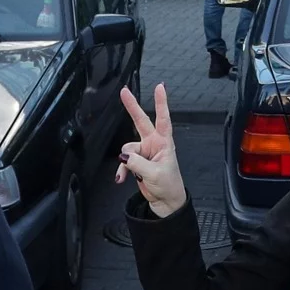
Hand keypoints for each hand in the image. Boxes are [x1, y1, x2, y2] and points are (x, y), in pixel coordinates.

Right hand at [117, 85, 186, 217]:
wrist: (165, 202)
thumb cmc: (168, 185)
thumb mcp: (154, 174)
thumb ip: (137, 163)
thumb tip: (124, 156)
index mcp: (164, 142)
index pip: (163, 119)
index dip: (161, 103)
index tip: (159, 87)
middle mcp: (153, 144)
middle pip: (141, 121)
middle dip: (132, 106)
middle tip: (124, 91)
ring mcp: (144, 152)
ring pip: (127, 149)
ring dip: (125, 162)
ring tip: (130, 174)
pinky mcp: (136, 162)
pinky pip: (124, 161)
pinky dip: (121, 169)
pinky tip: (121, 179)